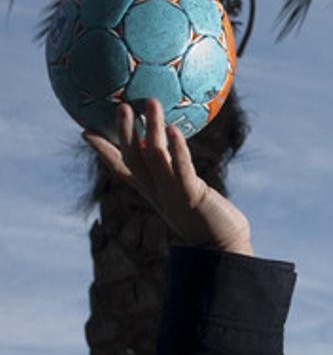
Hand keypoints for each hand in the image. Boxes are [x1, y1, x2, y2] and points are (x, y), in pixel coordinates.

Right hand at [82, 98, 253, 256]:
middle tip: (120, 106)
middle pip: (135, 158)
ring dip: (152, 129)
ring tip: (150, 103)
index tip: (85, 132)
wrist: (224, 251)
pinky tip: (174, 129)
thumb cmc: (212, 222)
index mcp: (154, 193)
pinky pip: (182, 168)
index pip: (123, 169)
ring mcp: (173, 193)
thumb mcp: (189, 196)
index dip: (104, 151)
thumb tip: (170, 151)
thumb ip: (177, 176)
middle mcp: (159, 192)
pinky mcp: (192, 195)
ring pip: (156, 157)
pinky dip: (177, 149)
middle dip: (126, 132)